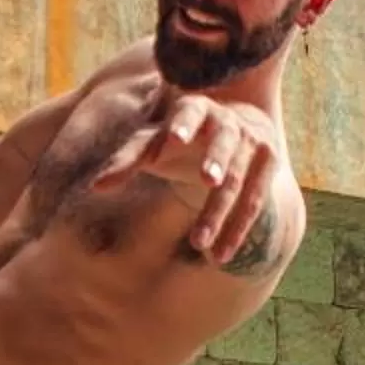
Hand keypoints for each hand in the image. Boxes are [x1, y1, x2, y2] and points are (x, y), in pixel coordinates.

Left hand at [93, 95, 284, 263]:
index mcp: (196, 108)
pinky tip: (219, 256)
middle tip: (209, 179)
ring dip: (219, 212)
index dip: (182, 125)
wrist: (237, 128)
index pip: (189, 112)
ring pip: (237, 181)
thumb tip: (96, 187)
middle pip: (223, 143)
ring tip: (198, 243)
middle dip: (216, 160)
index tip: (172, 140)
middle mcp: (228, 123)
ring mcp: (252, 144)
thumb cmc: (182, 137)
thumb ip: (127, 160)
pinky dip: (236, 230)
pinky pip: (253, 203)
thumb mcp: (154, 144)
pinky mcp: (268, 166)